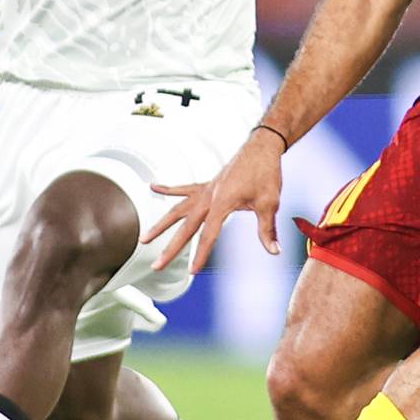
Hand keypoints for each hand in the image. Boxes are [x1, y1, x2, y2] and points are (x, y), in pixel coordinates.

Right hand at [142, 127, 286, 273]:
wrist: (262, 147)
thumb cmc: (266, 172)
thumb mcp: (270, 203)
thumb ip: (267, 229)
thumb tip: (274, 250)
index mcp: (222, 203)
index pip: (208, 235)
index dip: (200, 255)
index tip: (193, 272)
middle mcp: (209, 197)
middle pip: (185, 227)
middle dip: (170, 248)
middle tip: (156, 265)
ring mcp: (205, 190)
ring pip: (177, 209)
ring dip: (161, 225)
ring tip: (145, 238)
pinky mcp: (207, 184)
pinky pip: (183, 188)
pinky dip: (168, 189)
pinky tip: (153, 187)